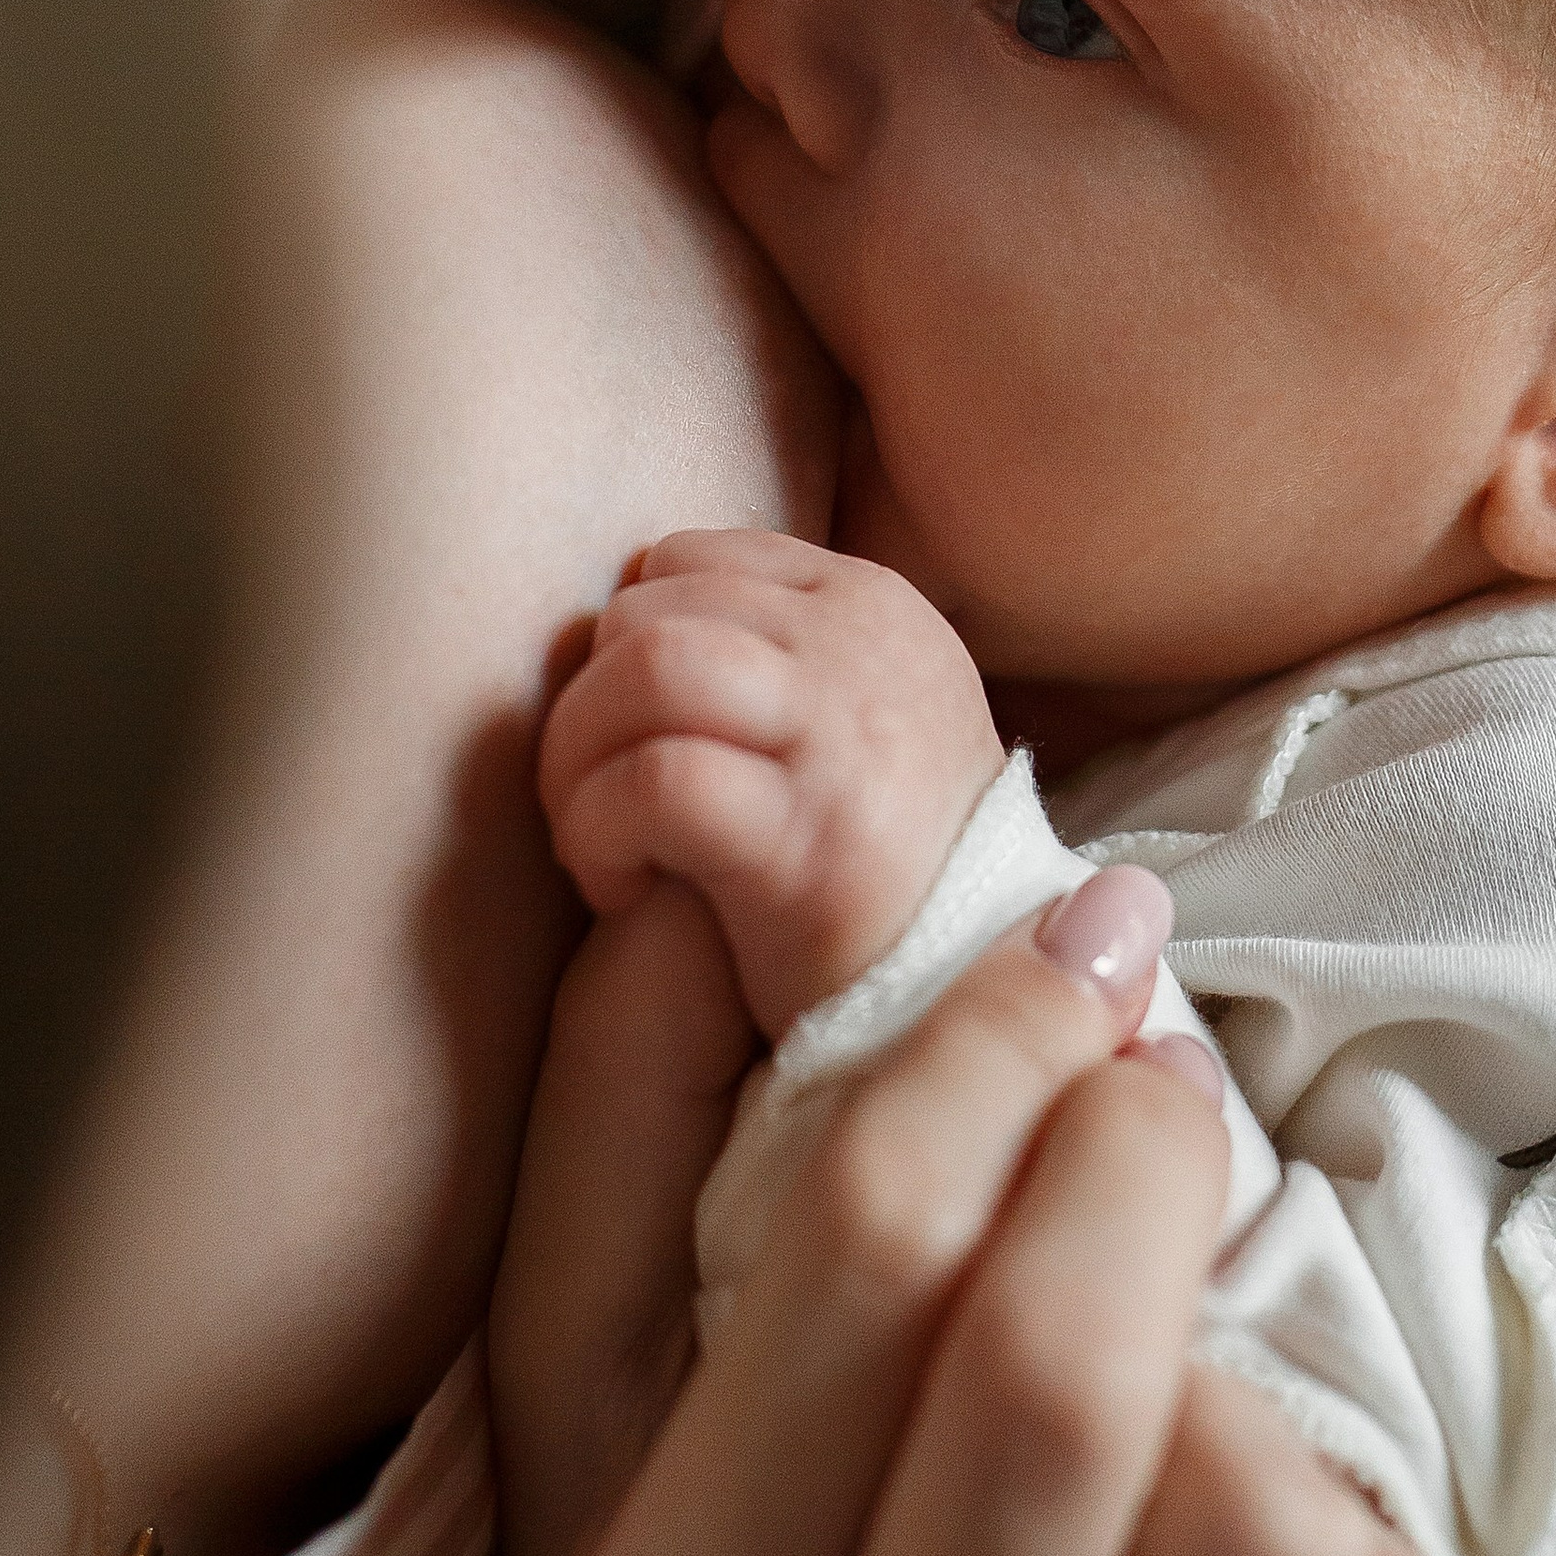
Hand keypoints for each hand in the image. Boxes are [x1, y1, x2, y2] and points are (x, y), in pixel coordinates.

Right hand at [490, 866, 1469, 1555]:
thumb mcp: (581, 1440)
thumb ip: (611, 1158)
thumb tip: (674, 879)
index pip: (853, 1277)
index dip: (980, 1046)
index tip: (1063, 946)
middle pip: (1059, 1401)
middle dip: (1135, 1153)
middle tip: (1148, 1072)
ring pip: (1257, 1552)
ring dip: (1250, 1363)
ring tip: (1187, 1323)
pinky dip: (1360, 1521)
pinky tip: (1257, 1490)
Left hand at [537, 527, 1004, 1034]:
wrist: (979, 996)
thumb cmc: (881, 872)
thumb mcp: (850, 723)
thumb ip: (768, 654)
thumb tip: (625, 617)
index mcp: (872, 606)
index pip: (685, 559)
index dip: (623, 646)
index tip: (630, 740)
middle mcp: (865, 647)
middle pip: (648, 610)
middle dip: (583, 708)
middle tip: (589, 804)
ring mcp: (844, 735)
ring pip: (647, 668)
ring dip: (577, 759)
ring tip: (596, 840)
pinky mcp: (811, 838)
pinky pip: (655, 778)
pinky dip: (597, 831)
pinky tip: (618, 891)